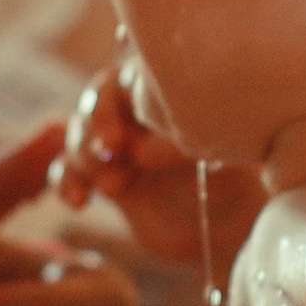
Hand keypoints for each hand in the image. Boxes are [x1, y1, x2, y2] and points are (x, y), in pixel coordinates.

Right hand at [55, 65, 263, 283]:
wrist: (232, 231)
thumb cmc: (240, 187)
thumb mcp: (223, 164)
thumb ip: (184, 148)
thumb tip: (140, 149)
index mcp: (171, 95)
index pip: (137, 74)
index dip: (124, 96)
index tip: (130, 128)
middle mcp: (142, 111)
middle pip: (101, 95)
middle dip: (97, 119)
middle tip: (109, 149)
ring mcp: (120, 142)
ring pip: (80, 129)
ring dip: (83, 153)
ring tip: (110, 185)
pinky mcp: (104, 175)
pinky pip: (68, 168)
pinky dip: (65, 181)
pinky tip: (79, 203)